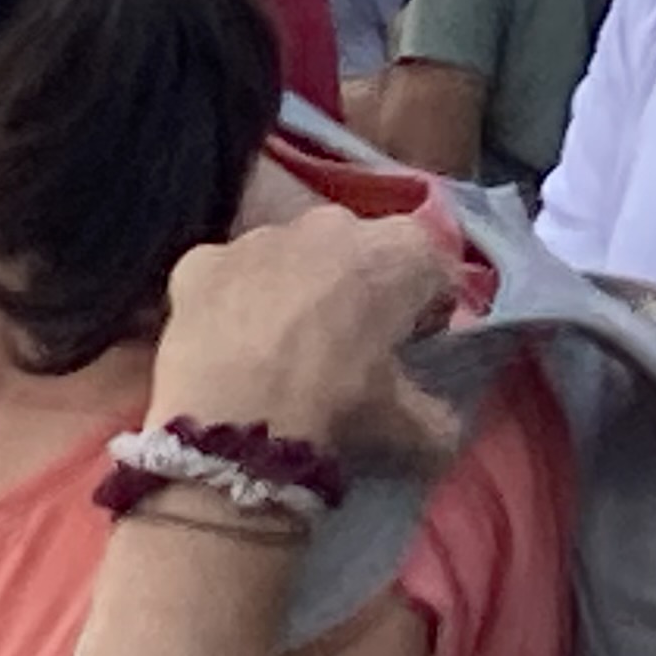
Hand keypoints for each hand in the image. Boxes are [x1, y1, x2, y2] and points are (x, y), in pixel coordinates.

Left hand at [144, 207, 462, 472]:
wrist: (231, 426)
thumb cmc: (336, 407)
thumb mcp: (406, 423)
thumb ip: (438, 418)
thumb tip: (452, 433)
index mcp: (404, 249)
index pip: (433, 271)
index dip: (424, 311)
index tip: (408, 348)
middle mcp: (337, 222)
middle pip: (359, 252)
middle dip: (356, 288)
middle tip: (343, 347)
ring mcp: (263, 235)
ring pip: (289, 256)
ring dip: (291, 288)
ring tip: (277, 348)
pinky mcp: (202, 258)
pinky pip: (225, 273)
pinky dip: (229, 299)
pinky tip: (226, 344)